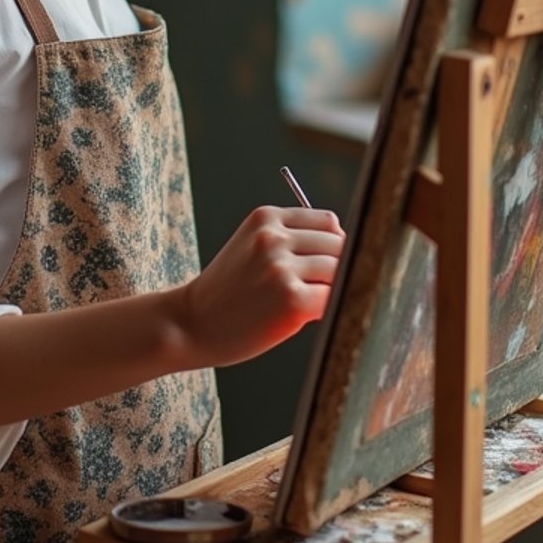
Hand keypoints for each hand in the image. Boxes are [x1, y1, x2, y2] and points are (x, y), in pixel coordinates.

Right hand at [177, 206, 345, 367]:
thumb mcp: (252, 247)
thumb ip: (292, 240)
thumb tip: (350, 248)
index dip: (334, 245)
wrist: (192, 324)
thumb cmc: (228, 291)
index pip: (328, 221)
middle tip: (321, 288)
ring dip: (334, 288)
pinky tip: (309, 316)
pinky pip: (333, 297)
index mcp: (266, 218)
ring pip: (339, 270)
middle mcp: (274, 237)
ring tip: (310, 302)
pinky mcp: (291, 299)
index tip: (328, 264)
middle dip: (338, 267)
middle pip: (338, 244)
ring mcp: (281, 268)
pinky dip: (330, 308)